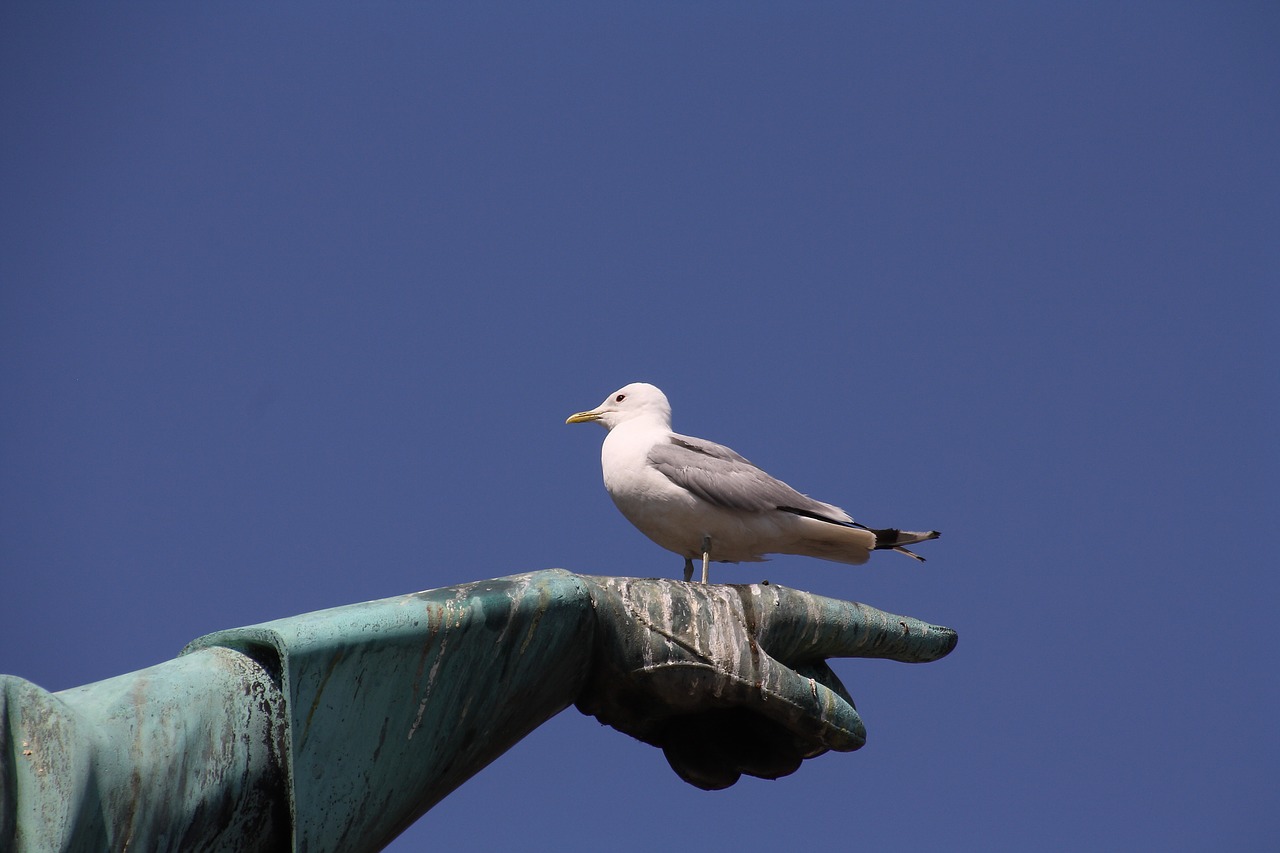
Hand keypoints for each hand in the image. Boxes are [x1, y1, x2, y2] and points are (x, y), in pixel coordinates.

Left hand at [575, 576, 956, 789]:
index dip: (904, 638)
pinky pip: (730, 766)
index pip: (859, 630)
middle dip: (788, 731)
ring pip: (775, 751)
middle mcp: (766, 655)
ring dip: (740, 748)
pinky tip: (677, 740)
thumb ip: (803, 703)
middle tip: (745, 710)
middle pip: (821, 717)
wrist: (585, 651)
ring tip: (699, 719)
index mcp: (783, 621)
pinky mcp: (703, 721)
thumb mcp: (741, 670)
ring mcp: (736, 691)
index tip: (947, 640)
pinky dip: (705, 761)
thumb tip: (854, 735)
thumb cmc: (663, 636)